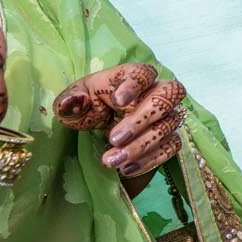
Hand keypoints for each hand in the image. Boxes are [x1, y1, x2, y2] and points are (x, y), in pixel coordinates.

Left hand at [53, 63, 186, 182]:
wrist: (99, 131)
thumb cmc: (88, 109)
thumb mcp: (72, 104)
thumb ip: (70, 101)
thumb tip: (71, 103)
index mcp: (131, 77)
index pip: (143, 73)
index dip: (134, 85)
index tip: (118, 101)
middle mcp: (155, 93)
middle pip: (167, 96)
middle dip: (141, 120)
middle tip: (114, 139)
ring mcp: (166, 115)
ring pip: (167, 126)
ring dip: (140, 146)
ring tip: (112, 161)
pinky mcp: (169, 137)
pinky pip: (171, 147)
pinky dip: (150, 160)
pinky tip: (126, 169)